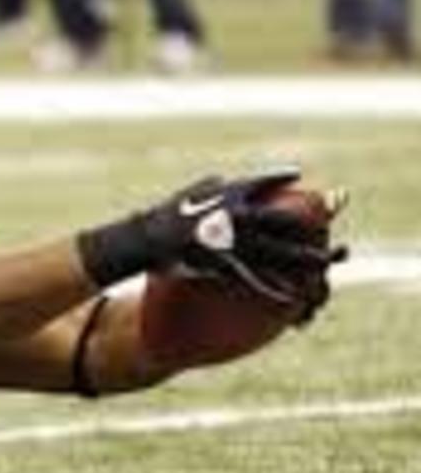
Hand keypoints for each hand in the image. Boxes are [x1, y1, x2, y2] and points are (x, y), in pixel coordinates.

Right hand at [145, 169, 344, 306]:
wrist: (146, 239)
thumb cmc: (165, 215)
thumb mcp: (190, 193)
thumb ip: (213, 186)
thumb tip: (224, 180)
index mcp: (230, 194)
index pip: (263, 182)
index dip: (281, 177)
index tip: (298, 176)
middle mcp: (239, 216)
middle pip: (283, 221)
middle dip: (310, 225)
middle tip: (327, 230)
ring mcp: (234, 241)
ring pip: (276, 251)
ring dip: (302, 259)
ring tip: (323, 266)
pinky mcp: (224, 264)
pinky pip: (254, 278)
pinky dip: (274, 287)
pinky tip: (291, 296)